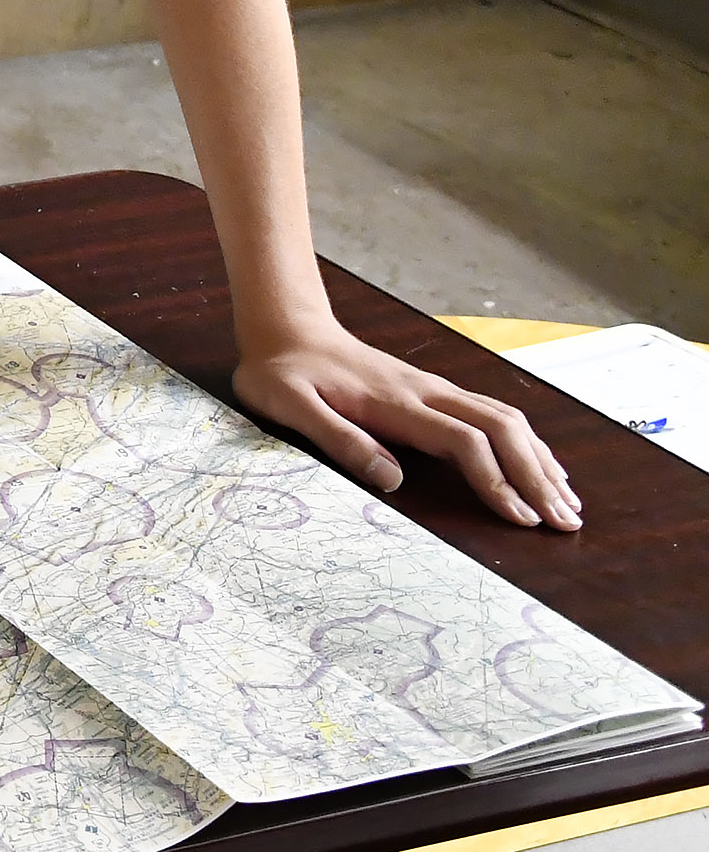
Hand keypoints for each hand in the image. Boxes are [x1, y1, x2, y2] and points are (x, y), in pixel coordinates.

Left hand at [235, 319, 580, 531]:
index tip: (520, 518)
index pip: (464, 441)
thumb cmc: (282, 373)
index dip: (496, 481)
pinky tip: (541, 466)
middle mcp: (426, 392)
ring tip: (568, 503)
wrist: (286, 329)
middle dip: (537, 477)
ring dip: (540, 461)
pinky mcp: (434, 391)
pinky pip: (493, 415)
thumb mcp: (290, 406)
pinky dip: (526, 443)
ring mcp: (434, 389)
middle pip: (501, 429)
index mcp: (395, 402)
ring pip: (505, 419)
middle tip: (566, 522)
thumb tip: (392, 480)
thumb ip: (339, 440)